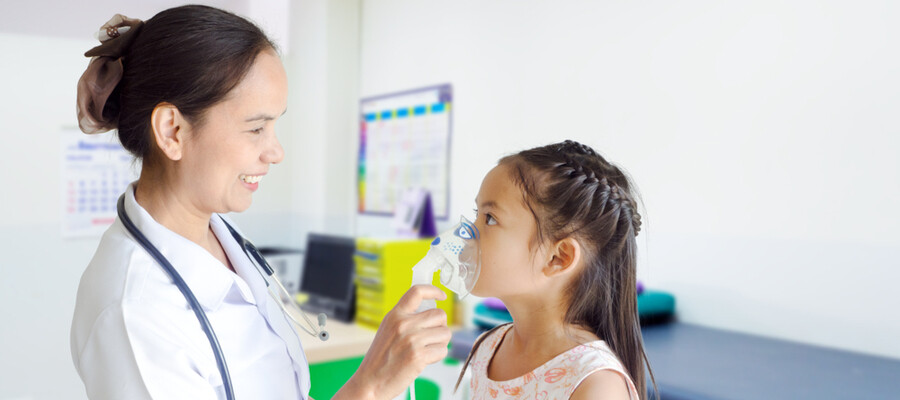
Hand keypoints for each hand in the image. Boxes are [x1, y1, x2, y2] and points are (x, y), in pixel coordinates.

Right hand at [334, 285, 451, 399]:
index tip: (441, 296)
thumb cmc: (380, 360)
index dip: (433, 290)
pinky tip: (425, 360)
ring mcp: (412, 339)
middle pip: (440, 315)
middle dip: (440, 326)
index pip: (417, 291)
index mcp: (394, 315)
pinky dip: (437, 356)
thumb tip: (430, 314)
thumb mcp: (388, 331)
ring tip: (427, 349)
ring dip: (440, 342)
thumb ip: (405, 320)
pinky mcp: (419, 356)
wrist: (370, 382)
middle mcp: (403, 324)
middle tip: (432, 336)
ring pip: (445, 333)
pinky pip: (442, 350)